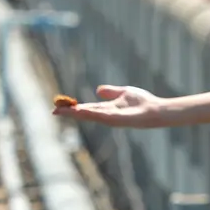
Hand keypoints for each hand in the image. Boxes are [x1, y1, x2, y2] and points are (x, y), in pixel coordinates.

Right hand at [51, 84, 168, 127]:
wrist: (156, 110)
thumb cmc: (142, 102)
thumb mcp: (123, 92)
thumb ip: (111, 92)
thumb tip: (98, 90)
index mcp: (106, 109)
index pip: (86, 108)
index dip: (73, 108)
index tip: (59, 106)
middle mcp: (105, 115)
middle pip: (84, 113)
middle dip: (69, 112)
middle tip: (54, 110)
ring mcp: (110, 118)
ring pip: (89, 115)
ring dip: (75, 114)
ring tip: (61, 111)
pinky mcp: (117, 119)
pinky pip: (101, 116)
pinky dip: (89, 113)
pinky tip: (80, 111)